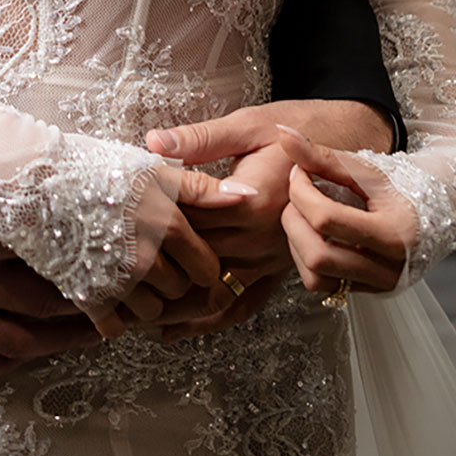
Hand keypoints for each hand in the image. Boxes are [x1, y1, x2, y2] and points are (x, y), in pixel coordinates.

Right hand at [0, 160, 100, 377]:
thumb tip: (27, 158)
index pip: (43, 247)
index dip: (80, 250)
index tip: (109, 250)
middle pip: (41, 301)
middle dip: (84, 302)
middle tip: (115, 296)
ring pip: (18, 340)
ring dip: (60, 340)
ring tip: (91, 333)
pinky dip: (6, 362)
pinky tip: (27, 353)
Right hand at [88, 162, 256, 338]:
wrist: (37, 181)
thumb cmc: (96, 168)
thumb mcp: (153, 169)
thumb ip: (203, 188)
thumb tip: (248, 195)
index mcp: (168, 226)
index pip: (207, 267)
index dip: (200, 263)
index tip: (186, 255)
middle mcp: (148, 258)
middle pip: (181, 291)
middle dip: (173, 280)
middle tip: (154, 259)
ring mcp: (118, 282)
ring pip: (152, 312)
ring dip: (146, 300)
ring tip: (129, 272)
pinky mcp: (89, 297)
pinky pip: (117, 327)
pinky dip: (115, 315)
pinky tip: (107, 288)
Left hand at [141, 100, 393, 333]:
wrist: (347, 147)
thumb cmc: (296, 128)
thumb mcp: (249, 125)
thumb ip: (201, 139)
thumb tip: (154, 143)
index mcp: (253, 200)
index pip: (190, 217)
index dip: (153, 221)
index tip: (117, 225)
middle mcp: (264, 238)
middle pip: (197, 256)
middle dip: (154, 267)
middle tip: (108, 278)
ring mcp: (272, 259)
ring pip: (215, 288)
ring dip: (175, 303)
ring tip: (128, 316)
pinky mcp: (278, 269)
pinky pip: (243, 303)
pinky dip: (210, 319)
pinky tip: (177, 330)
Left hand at [279, 125, 414, 298]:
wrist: (437, 207)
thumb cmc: (401, 183)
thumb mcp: (365, 167)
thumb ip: (321, 155)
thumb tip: (283, 134)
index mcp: (394, 233)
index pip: (326, 219)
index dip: (300, 191)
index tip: (298, 172)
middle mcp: (389, 269)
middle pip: (317, 255)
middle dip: (294, 220)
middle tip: (297, 194)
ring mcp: (379, 285)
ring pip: (316, 277)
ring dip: (298, 244)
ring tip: (304, 214)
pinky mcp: (368, 292)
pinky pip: (323, 285)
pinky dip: (307, 259)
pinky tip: (314, 233)